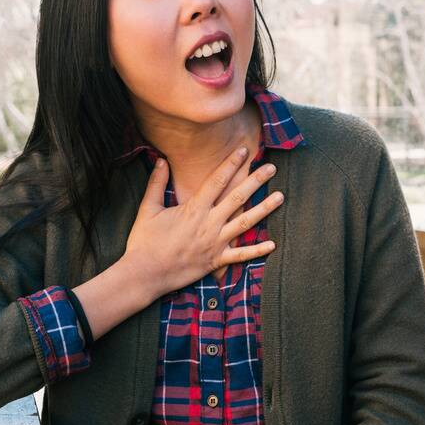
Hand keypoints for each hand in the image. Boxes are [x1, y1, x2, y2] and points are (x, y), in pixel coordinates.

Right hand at [123, 147, 282, 298]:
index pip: (217, 181)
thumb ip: (156, 184)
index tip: (245, 150)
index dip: (231, 164)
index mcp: (193, 209)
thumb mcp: (147, 209)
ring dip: (264, 209)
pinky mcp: (216, 261)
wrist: (144, 274)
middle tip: (272, 167)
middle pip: (237, 197)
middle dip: (256, 181)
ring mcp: (215, 243)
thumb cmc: (144, 241)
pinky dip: (257, 251)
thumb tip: (161, 161)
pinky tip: (273, 244)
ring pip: (245, 223)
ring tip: (281, 197)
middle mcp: (209, 223)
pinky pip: (240, 256)